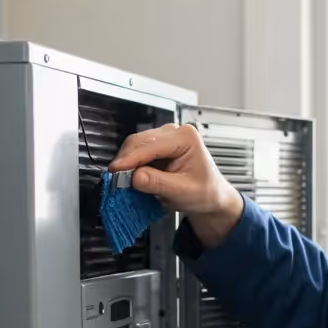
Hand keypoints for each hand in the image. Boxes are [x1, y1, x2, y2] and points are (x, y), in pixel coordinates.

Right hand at [108, 123, 244, 248]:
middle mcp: (175, 132)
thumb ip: (158, 183)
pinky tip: (130, 177)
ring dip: (126, 162)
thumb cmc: (205, 192)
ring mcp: (165, 137)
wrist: (211, 196)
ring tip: (123, 181)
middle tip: (116, 180)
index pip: (151, 145)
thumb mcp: (183, 191)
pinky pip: (137, 152)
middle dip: (126, 161)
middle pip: (139, 141)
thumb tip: (135, 177)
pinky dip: (131, 164)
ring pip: (135, 145)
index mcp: (186, 137)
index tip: (115, 171)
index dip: (131, 159)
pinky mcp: (157, 146)